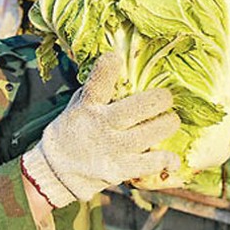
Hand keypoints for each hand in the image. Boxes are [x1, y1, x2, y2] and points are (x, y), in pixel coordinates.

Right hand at [22, 52, 180, 207]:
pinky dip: (166, 159)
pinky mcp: (119, 170)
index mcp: (87, 106)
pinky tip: (172, 158)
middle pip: (136, 108)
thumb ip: (98, 89)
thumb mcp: (78, 105)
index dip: (106, 69)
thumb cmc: (75, 129)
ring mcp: (111, 149)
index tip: (115, 58)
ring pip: (150, 134)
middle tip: (166, 97)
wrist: (57, 171)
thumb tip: (124, 64)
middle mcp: (100, 125)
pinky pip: (150, 163)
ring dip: (168, 125)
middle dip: (158, 99)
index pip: (97, 84)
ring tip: (171, 120)